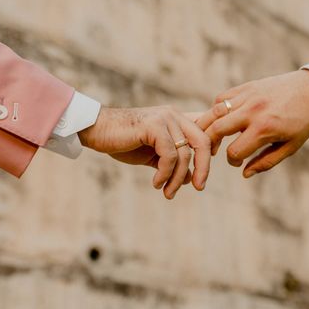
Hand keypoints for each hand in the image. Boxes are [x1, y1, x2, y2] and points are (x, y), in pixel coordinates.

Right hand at [79, 106, 210, 198]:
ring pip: (185, 153)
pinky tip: (156, 183)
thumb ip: (171, 163)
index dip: (211, 151)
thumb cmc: (124, 142)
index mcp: (177, 119)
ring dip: (177, 178)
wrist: (97, 131)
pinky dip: (166, 173)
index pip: (205, 132)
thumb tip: (190, 178)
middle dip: (204, 168)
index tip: (203, 174)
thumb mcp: (153, 154)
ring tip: (168, 192)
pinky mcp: (154, 126)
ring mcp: (165, 118)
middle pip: (203, 141)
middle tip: (199, 187)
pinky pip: (170, 155)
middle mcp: (174, 115)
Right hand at [196, 70, 308, 177]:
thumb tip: (244, 173)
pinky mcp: (246, 87)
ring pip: (214, 112)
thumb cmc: (303, 121)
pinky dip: (217, 109)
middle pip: (216, 129)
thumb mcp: (290, 146)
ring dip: (207, 126)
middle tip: (213, 151)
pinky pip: (222, 98)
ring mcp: (248, 96)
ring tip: (211, 136)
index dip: (233, 161)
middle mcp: (253, 111)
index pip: (234, 151)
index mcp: (264, 128)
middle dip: (210, 144)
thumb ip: (266, 162)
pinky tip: (223, 118)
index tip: (238, 162)